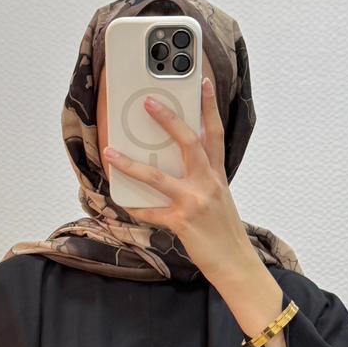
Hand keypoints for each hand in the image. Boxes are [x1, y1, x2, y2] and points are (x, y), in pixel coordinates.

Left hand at [102, 76, 253, 282]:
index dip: (210, 106)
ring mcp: (194, 202)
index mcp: (217, 175)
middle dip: (168, 120)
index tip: (203, 83)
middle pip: (188, 142)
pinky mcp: (182, 222)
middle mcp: (207, 183)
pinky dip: (135, 208)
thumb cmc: (224, 231)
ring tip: (111, 152)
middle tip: (150, 102)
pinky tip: (122, 203)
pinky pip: (151, 212)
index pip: (215, 133)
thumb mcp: (219, 199)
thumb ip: (202, 180)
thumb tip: (176, 169)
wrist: (236, 262)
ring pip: (158, 177)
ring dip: (131, 164)